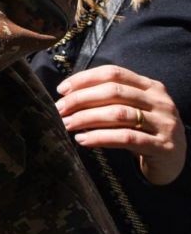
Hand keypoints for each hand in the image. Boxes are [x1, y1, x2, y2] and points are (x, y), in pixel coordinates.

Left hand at [56, 64, 186, 184]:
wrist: (174, 160)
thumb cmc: (144, 131)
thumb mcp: (133, 109)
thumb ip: (110, 99)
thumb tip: (67, 95)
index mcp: (151, 87)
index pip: (114, 73)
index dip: (85, 79)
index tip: (61, 90)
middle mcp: (160, 101)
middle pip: (114, 92)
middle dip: (81, 99)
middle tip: (59, 110)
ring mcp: (164, 123)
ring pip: (119, 114)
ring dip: (87, 118)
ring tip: (67, 124)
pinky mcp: (162, 146)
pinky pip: (126, 138)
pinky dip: (101, 138)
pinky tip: (83, 140)